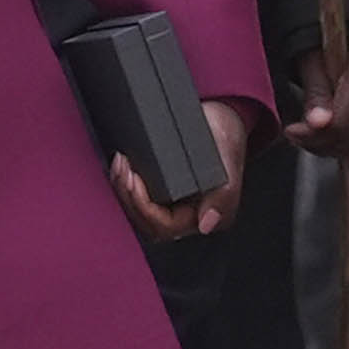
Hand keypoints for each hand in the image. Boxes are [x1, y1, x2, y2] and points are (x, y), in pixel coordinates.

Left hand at [112, 98, 249, 244]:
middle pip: (146, 221)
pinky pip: (136, 197)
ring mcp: (172, 204)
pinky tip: (120, 166)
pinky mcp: (160, 191)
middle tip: (122, 169)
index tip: (134, 182)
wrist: (220, 121)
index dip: (145, 208)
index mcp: (205, 215)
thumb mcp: (228, 163)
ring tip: (119, 164)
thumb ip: (223, 195)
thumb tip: (207, 223)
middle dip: (128, 196)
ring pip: (138, 210)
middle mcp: (187, 214)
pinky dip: (123, 183)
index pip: (165, 227)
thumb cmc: (225, 140)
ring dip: (122, 189)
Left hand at [288, 47, 348, 159]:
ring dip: (331, 146)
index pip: (344, 122)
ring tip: (305, 134)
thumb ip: (316, 92)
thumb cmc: (329, 37)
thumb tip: (317, 123)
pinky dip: (342, 141)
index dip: (315, 134)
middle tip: (296, 135)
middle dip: (321, 144)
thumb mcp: (313, 57)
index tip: (291, 130)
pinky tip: (322, 132)